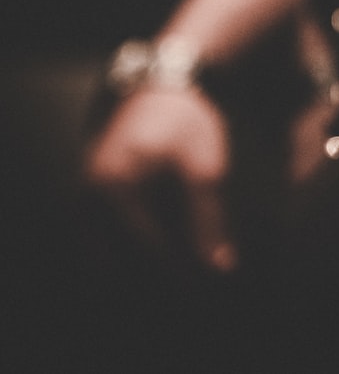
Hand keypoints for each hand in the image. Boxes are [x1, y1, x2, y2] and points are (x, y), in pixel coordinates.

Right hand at [86, 85, 235, 271]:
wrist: (159, 89)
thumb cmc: (186, 123)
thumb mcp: (204, 168)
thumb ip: (209, 220)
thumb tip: (221, 269)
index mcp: (116, 189)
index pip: (148, 251)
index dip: (180, 273)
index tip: (207, 284)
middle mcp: (88, 198)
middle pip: (122, 260)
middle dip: (158, 275)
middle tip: (194, 281)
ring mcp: (81, 200)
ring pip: (109, 256)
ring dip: (143, 265)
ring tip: (182, 265)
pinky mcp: (86, 201)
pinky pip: (104, 241)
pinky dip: (131, 250)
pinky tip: (163, 248)